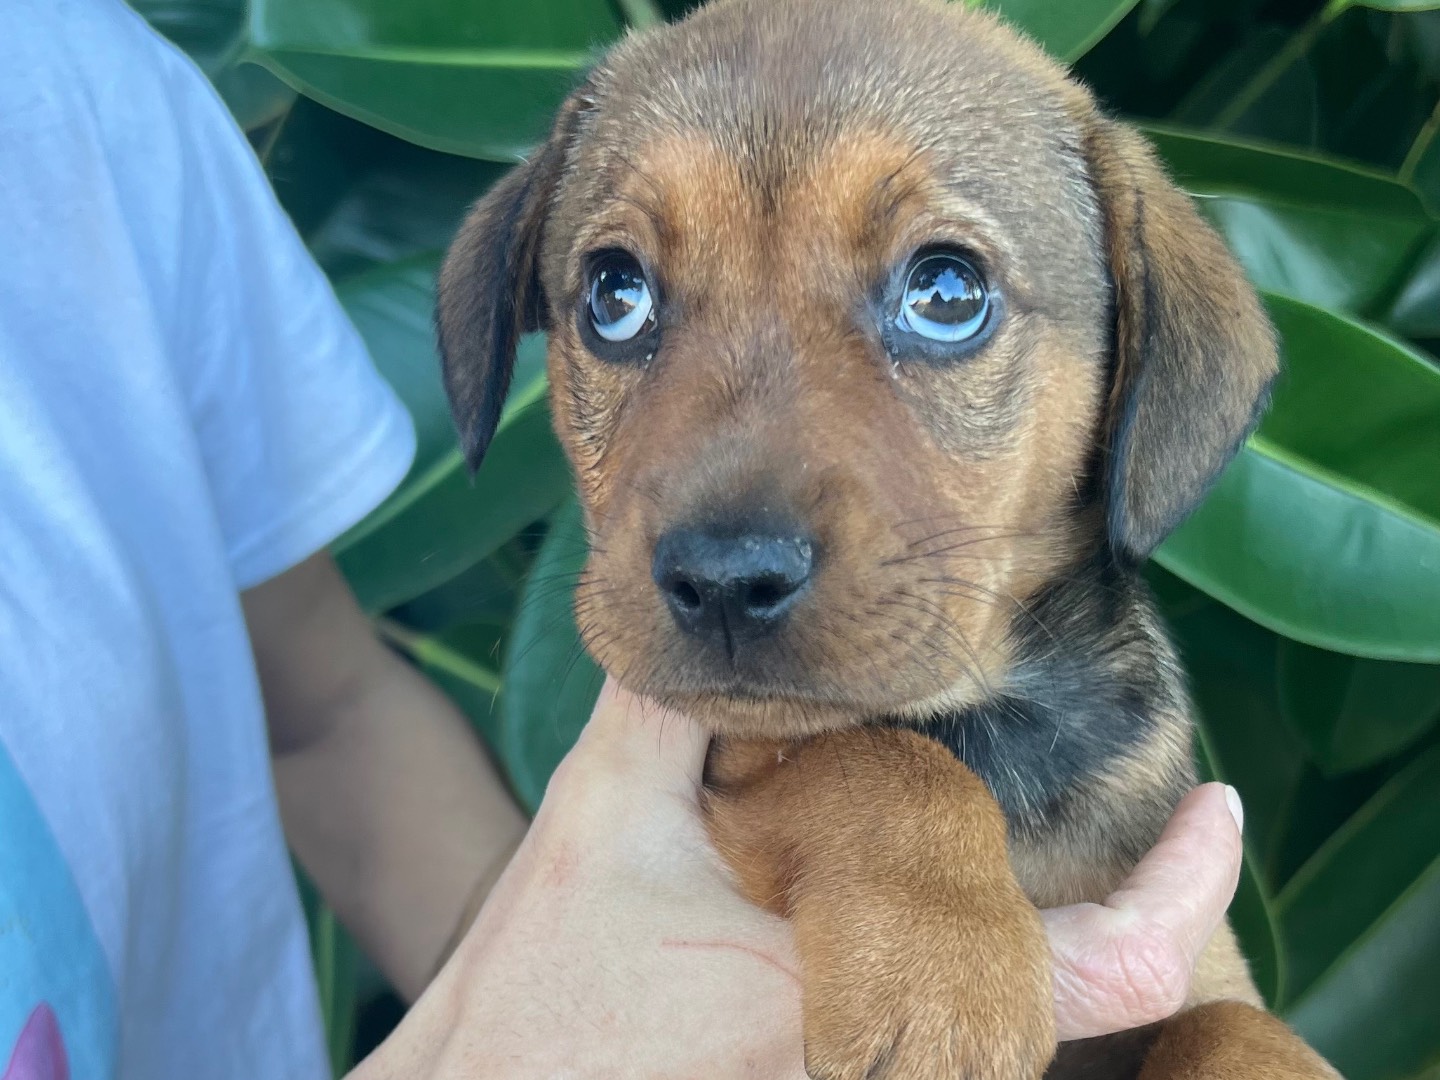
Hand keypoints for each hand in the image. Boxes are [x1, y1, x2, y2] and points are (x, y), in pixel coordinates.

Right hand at [349, 681, 1243, 1077]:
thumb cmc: (542, 983)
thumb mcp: (602, 811)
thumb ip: (670, 704)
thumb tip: (715, 607)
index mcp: (866, 977)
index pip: (1103, 967)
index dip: (1181, 888)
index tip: (1215, 802)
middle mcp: (889, 1048)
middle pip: (1072, 986)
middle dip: (1108, 884)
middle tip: (1110, 777)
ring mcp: (859, 1073)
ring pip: (1005, 1000)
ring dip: (1024, 906)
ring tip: (980, 797)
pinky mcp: (819, 1074)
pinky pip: (933, 1011)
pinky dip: (952, 932)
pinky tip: (899, 857)